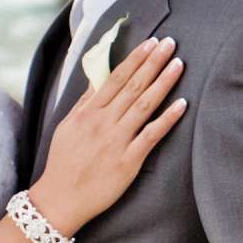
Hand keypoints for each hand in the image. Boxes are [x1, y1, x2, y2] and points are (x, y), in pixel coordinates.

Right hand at [29, 35, 185, 236]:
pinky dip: (167, 118)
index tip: (151, 43)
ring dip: (163, 82)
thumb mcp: (66, 127)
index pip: (116, 78)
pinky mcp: (129, 161)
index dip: (135, 59)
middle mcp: (103, 122)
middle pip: (133, 86)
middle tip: (171, 44)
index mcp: (88, 112)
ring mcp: (117, 141)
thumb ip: (84, 102)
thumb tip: (97, 78)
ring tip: (178, 64)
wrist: (60, 199)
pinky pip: (152, 135)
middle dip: (153, 62)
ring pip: (144, 105)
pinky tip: (182, 104)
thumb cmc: (63, 163)